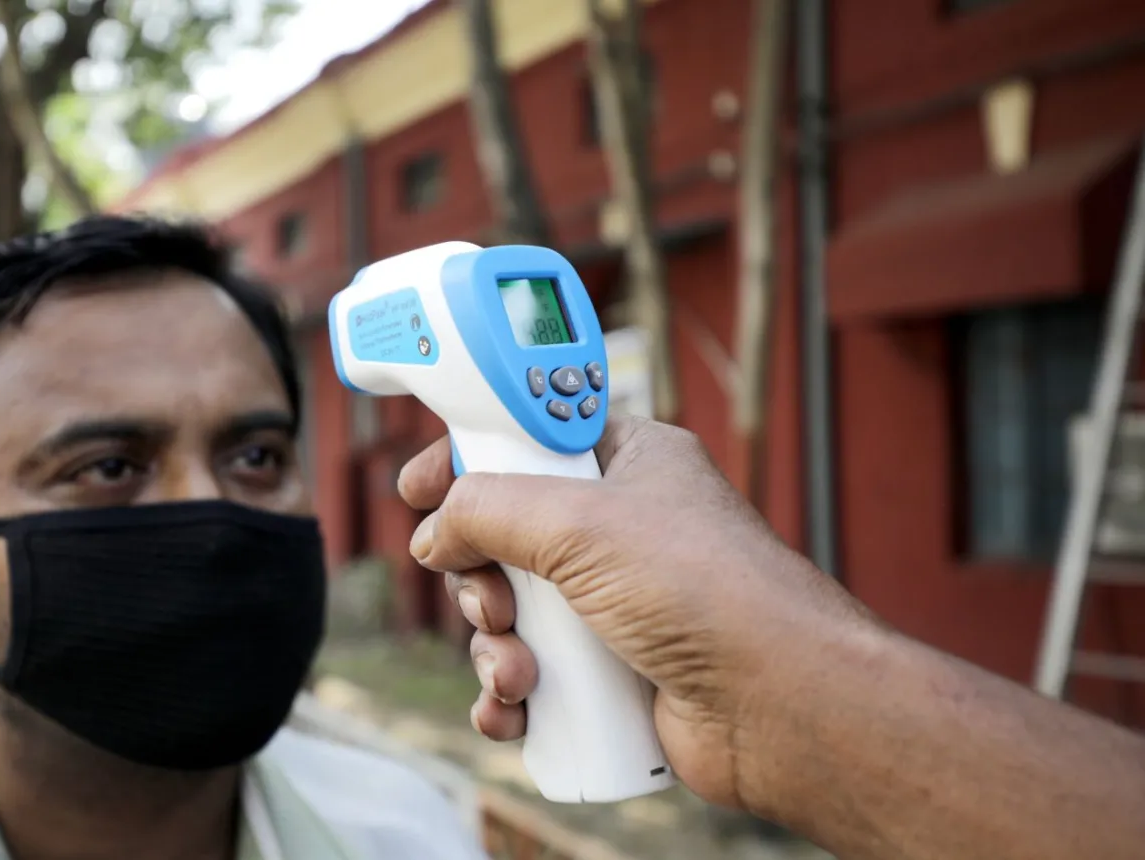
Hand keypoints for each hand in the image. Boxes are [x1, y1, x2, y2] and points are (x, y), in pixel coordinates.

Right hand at [397, 416, 876, 812]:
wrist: (778, 705)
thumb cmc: (706, 592)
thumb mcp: (579, 522)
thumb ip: (487, 507)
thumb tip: (435, 530)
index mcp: (627, 461)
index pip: (528, 435)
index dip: (469, 453)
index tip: (417, 482)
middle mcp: (621, 527)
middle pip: (504, 533)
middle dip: (478, 576)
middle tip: (491, 598)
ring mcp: (616, 601)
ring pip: (512, 611)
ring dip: (493, 647)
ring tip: (520, 672)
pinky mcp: (613, 668)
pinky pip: (533, 674)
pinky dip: (511, 695)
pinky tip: (513, 712)